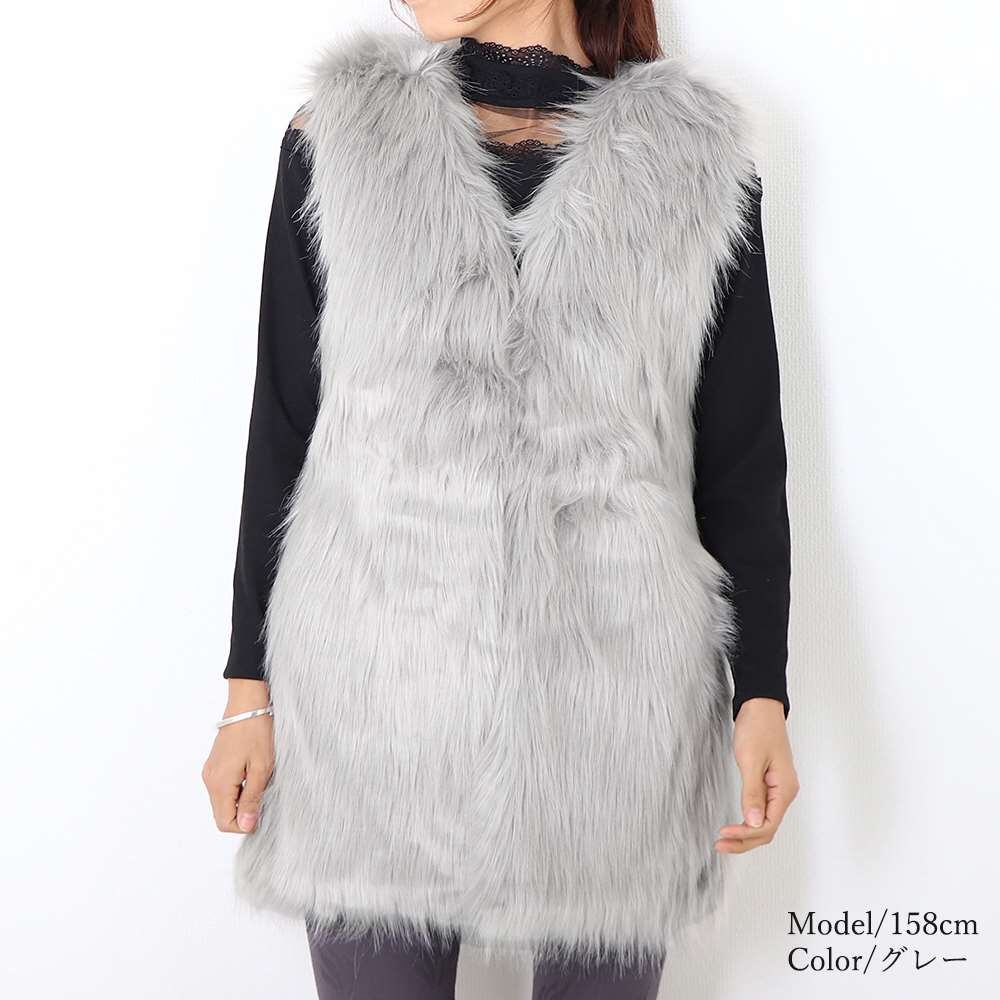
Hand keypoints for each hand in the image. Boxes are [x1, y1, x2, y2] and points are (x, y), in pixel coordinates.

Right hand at [201, 679, 273, 833]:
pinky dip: (238, 788)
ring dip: (242, 800)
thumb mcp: (261, 768)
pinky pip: (224, 787)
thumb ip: (251, 799)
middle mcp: (210, 780)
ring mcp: (210, 771)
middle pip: (222, 813)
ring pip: (223, 801)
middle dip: (243, 812)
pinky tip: (253, 773)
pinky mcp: (215, 764)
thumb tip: (245, 826)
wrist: (248, 704)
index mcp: (219, 784)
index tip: (262, 812)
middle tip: (264, 795)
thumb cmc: (257, 732)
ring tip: (260, 781)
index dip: (245, 824)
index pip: (224, 822)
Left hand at [715, 697, 798, 853]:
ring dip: (746, 833)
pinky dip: (748, 820)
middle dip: (744, 840)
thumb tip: (753, 821)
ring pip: (764, 821)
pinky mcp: (768, 783)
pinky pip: (761, 809)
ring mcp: (777, 788)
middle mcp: (784, 792)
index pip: (768, 825)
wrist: (760, 706)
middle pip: (767, 828)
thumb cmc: (758, 727)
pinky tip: (736, 825)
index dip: (746, 835)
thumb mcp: (751, 760)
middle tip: (720, 845)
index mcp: (784, 789)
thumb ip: (752, 792)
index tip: (724, 835)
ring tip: (724, 839)